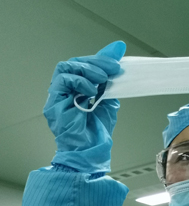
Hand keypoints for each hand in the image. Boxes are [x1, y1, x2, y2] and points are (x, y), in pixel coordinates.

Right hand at [44, 41, 125, 172]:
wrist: (91, 152)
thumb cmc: (97, 132)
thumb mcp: (109, 101)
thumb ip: (111, 81)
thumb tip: (118, 60)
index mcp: (78, 88)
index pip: (86, 65)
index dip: (101, 57)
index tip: (118, 53)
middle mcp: (66, 90)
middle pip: (76, 63)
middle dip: (97, 62)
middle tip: (115, 67)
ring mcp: (58, 95)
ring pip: (67, 68)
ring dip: (88, 69)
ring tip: (104, 78)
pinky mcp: (54, 102)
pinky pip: (62, 81)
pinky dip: (79, 81)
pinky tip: (92, 90)